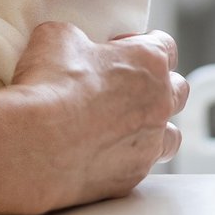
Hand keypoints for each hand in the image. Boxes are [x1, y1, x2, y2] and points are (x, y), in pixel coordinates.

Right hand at [0, 23, 187, 214]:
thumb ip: (76, 39)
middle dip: (158, 86)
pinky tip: (100, 155)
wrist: (36, 143)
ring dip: (155, 130)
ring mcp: (149, 144)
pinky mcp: (131, 176)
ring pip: (170, 136)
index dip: (142, 43)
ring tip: (128, 129)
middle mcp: (159, 103)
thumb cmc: (50, 87)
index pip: (165, 45)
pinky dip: (125, 160)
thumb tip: (71, 47)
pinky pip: (139, 166)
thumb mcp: (56, 38)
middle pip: (178, 90)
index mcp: (148, 63)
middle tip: (127, 87)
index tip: (120, 47)